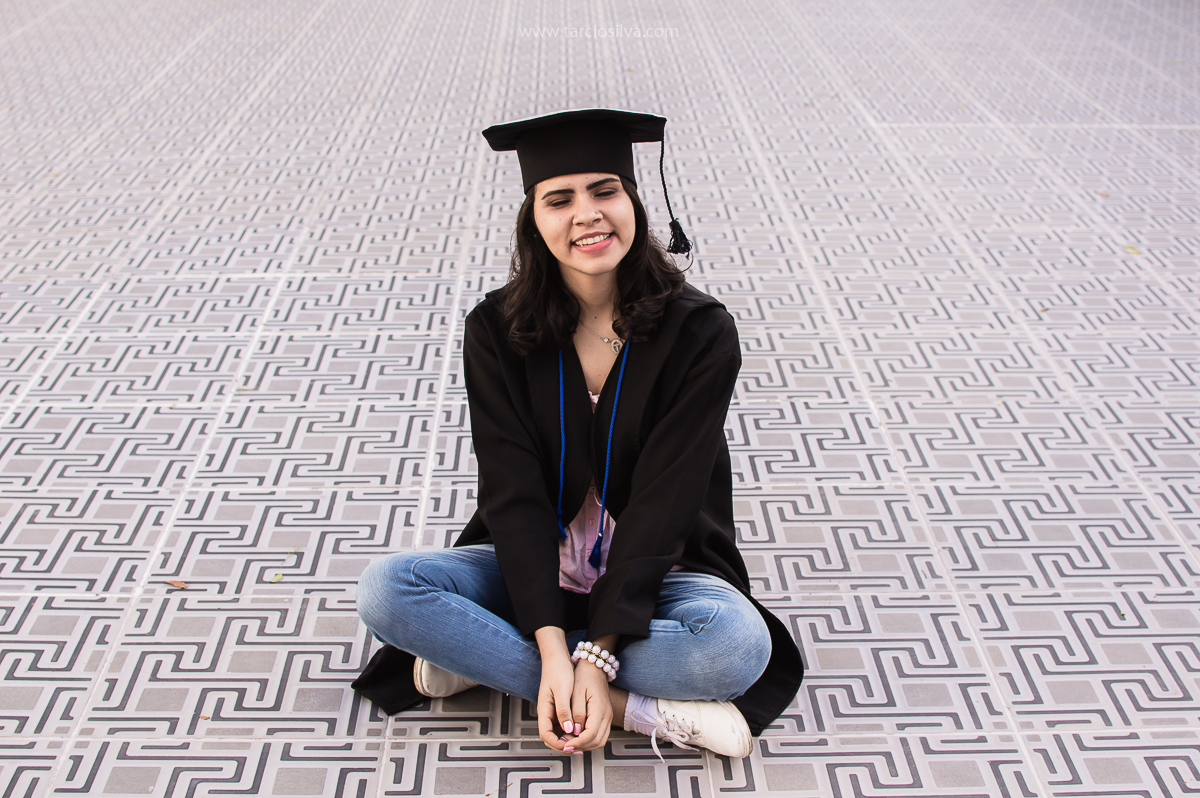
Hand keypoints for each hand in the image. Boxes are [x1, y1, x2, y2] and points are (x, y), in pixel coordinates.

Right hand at [534, 627, 577, 751]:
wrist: (558, 657)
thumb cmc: (559, 670)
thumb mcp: (562, 690)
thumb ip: (564, 710)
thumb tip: (569, 729)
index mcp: (543, 709)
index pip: (546, 735)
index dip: (557, 744)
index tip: (571, 746)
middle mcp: (546, 713)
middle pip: (552, 737)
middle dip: (564, 745)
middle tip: (580, 748)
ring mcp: (552, 712)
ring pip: (558, 733)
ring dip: (569, 739)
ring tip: (583, 740)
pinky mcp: (559, 708)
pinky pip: (564, 725)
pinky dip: (572, 731)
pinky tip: (583, 730)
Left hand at [567, 659, 612, 751]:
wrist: (594, 667)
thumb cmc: (584, 676)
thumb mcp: (576, 692)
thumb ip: (575, 713)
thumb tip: (573, 730)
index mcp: (600, 710)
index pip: (590, 735)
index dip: (577, 743)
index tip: (565, 745)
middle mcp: (607, 716)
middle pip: (597, 742)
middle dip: (581, 747)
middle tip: (565, 746)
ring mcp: (608, 717)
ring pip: (600, 741)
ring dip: (585, 746)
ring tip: (570, 743)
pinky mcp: (605, 717)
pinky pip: (600, 735)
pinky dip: (589, 740)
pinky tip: (577, 737)